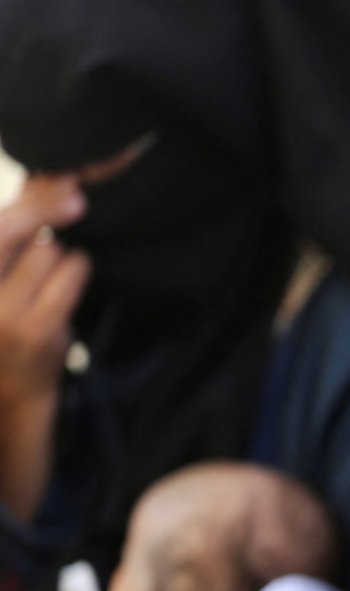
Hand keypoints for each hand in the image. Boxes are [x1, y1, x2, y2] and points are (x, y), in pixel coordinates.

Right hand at [0, 175, 89, 408]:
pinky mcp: (38, 328)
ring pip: (47, 249)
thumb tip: (44, 182)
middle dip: (46, 211)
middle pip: (12, 228)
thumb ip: (13, 230)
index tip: (62, 181)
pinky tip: (70, 275)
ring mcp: (3, 311)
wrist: (12, 385)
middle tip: (75, 202)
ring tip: (46, 274)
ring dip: (58, 254)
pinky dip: (76, 269)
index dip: (28, 201)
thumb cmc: (3, 319)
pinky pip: (70, 273)